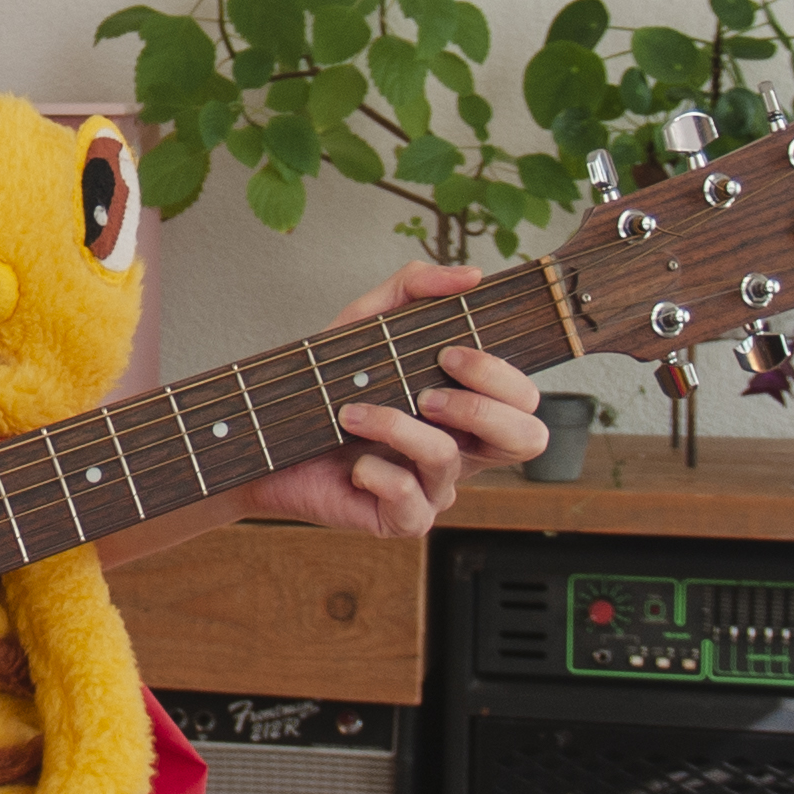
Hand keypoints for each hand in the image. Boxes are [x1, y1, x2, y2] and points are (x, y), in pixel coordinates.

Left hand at [223, 262, 547, 539]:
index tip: (449, 353)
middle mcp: (462, 449)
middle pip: (527, 439)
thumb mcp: (368, 321)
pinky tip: (352, 462)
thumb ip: (416, 287)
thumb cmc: (326, 383)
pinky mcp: (402, 518)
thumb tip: (471, 275)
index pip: (524, 398)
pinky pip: (411, 502)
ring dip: (398, 427)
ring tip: (353, 412)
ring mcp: (434, 487)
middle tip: (425, 391)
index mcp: (468, 407)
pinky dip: (377, 473)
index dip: (500, 375)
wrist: (266, 435)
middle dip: (479, 407)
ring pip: (451, 461)